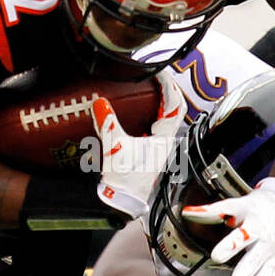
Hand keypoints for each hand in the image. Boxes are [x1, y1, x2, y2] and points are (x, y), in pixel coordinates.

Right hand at [91, 68, 185, 220]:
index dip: (169, 86)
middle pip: (173, 108)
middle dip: (166, 90)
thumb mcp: (115, 149)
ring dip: (159, 101)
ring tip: (149, 87)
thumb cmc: (124, 182)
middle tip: (154, 75)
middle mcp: (165, 142)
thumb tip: (100, 103)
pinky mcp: (149, 151)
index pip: (174, 105)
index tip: (160, 72)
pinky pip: (154, 126)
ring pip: (165, 117)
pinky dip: (149, 113)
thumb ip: (107, 124)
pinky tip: (139, 110)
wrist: (122, 203)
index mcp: (164, 139)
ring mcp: (158, 147)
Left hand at [181, 176, 274, 275]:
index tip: (216, 256)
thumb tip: (186, 212)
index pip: (242, 236)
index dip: (229, 246)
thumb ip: (211, 212)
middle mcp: (268, 243)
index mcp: (255, 226)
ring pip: (269, 274)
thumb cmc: (254, 209)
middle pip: (256, 258)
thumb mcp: (234, 205)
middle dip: (247, 270)